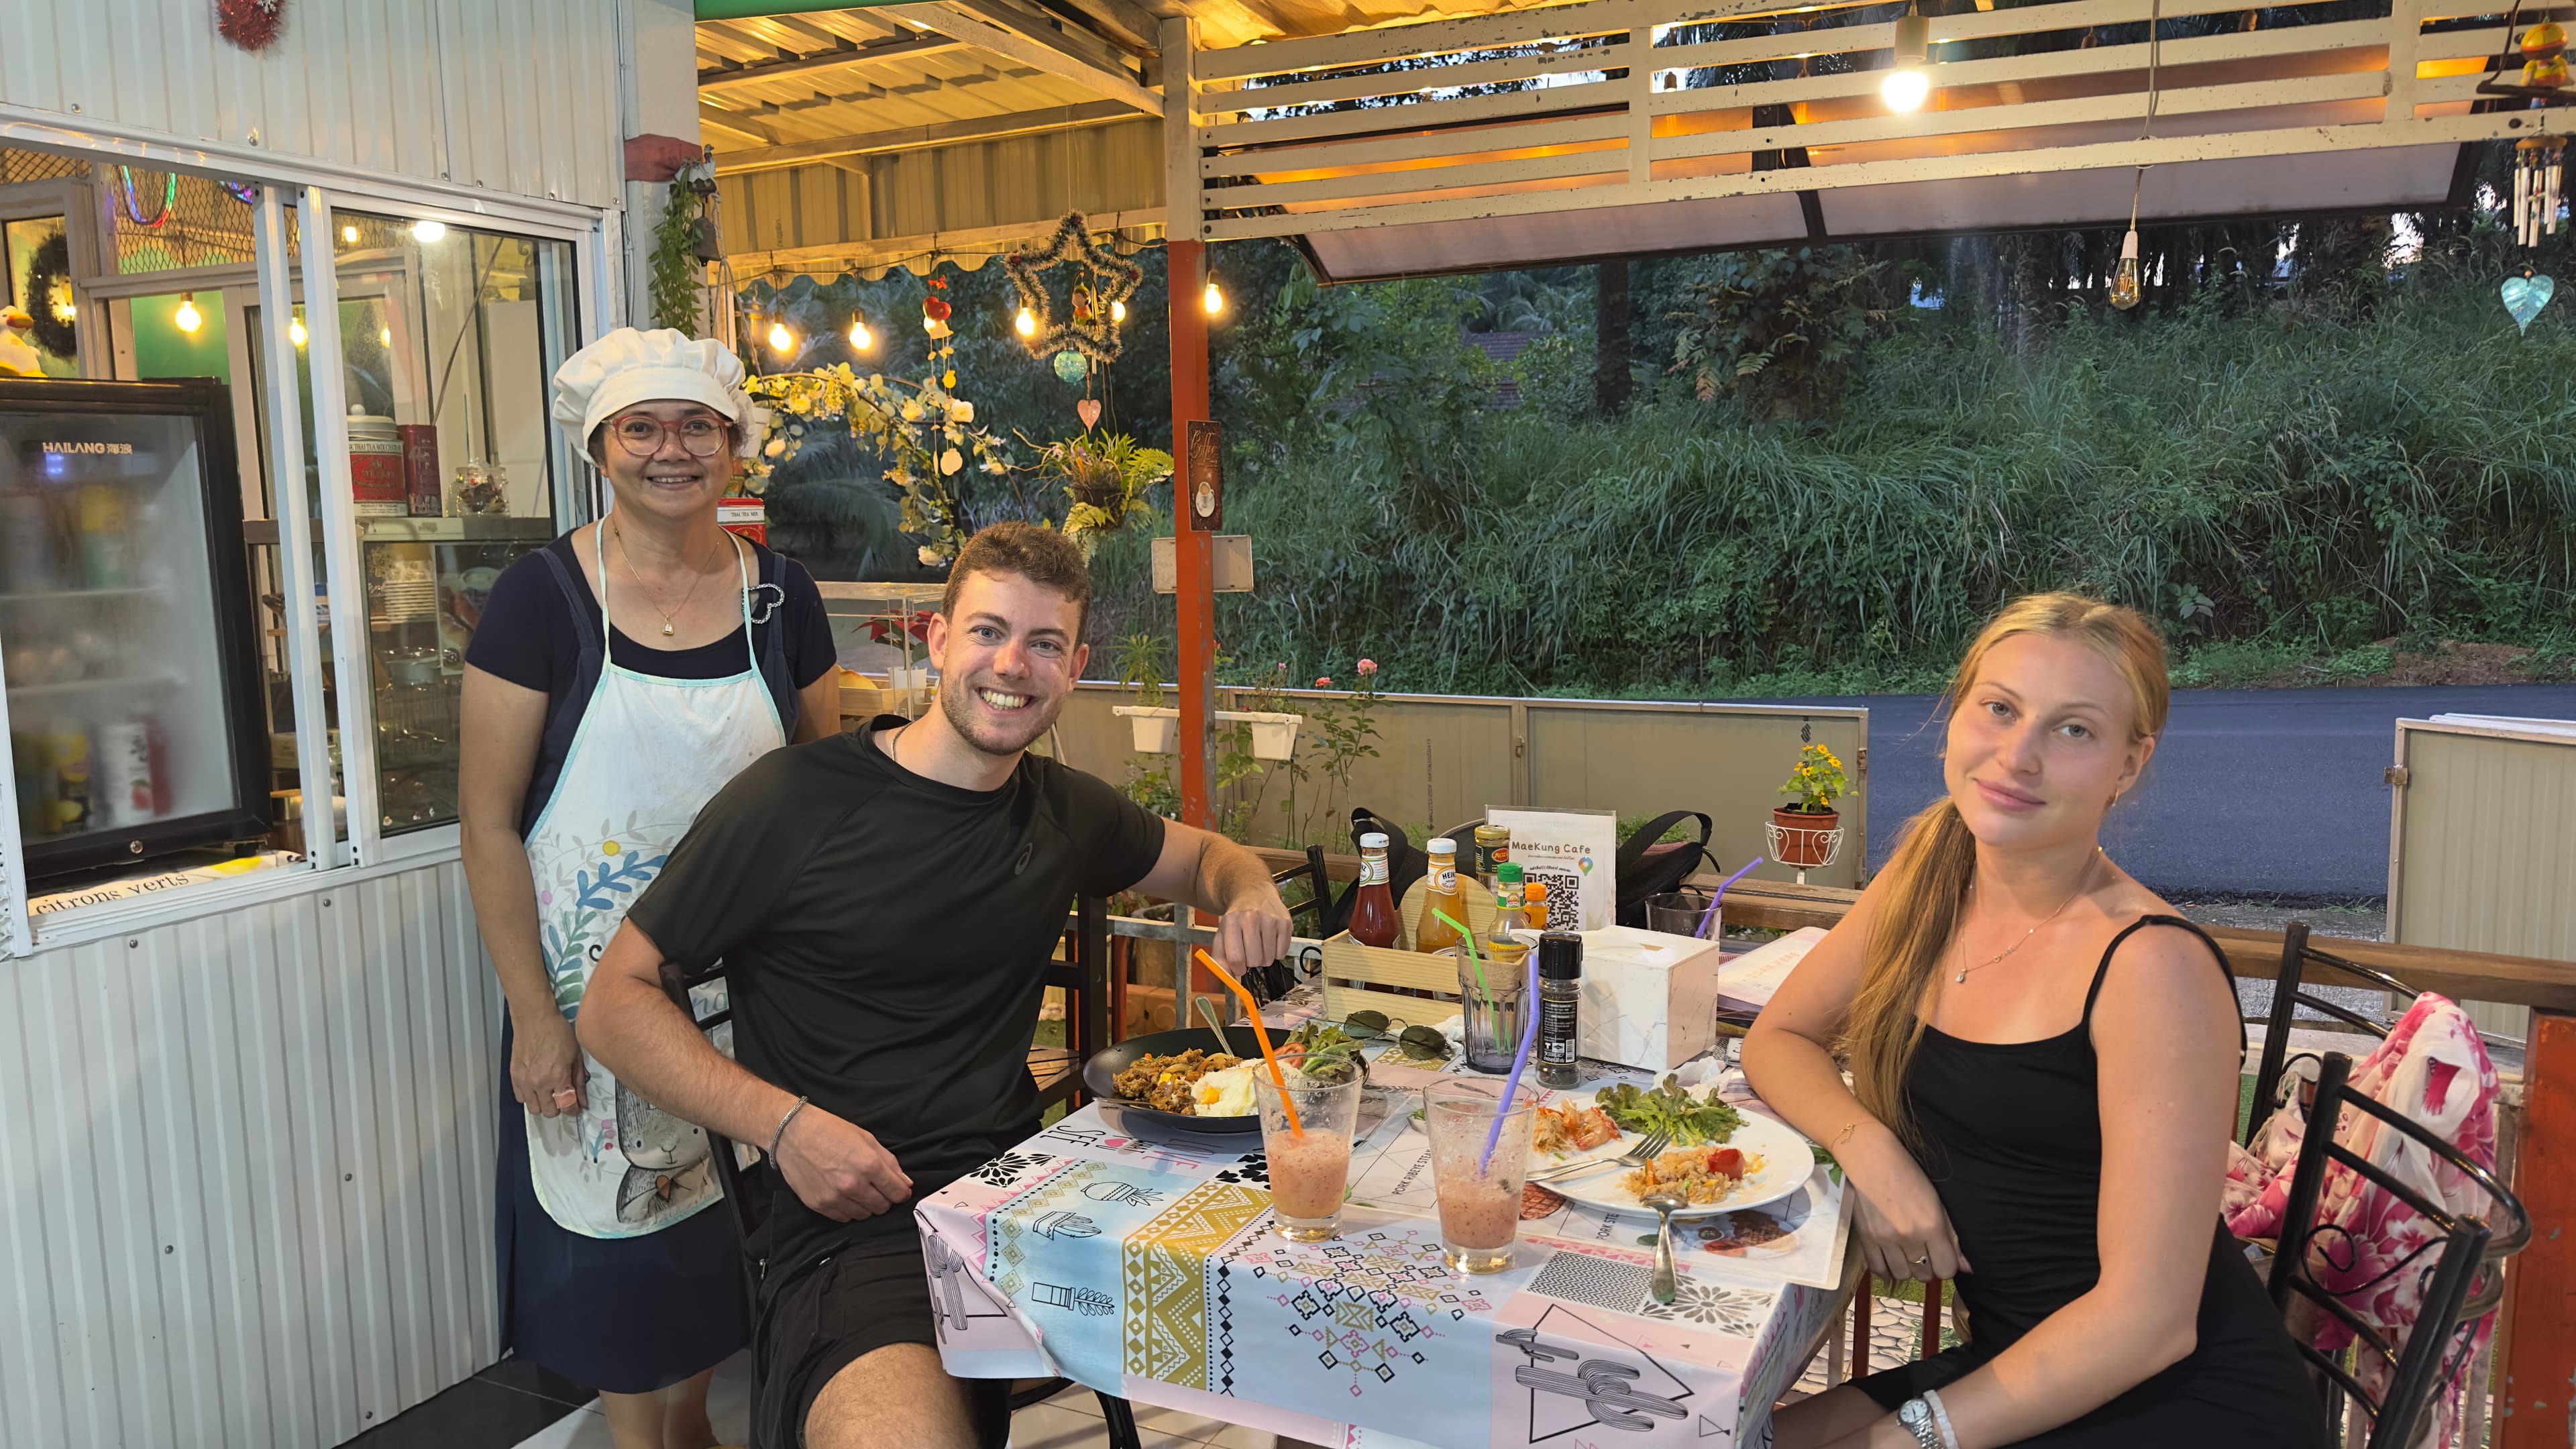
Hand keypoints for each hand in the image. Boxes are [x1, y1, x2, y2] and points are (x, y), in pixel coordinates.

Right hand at [511, 1009, 585, 1117]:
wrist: (535, 1019)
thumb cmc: (559, 1033)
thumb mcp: (576, 1056)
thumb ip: (579, 1081)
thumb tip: (583, 1101)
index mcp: (559, 1077)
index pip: (567, 1106)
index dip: (574, 1110)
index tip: (576, 1108)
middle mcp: (540, 1083)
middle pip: (549, 1112)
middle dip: (559, 1108)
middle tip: (562, 1097)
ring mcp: (525, 1081)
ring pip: (533, 1109)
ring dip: (543, 1105)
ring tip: (549, 1093)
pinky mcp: (514, 1077)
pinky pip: (520, 1098)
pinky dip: (529, 1097)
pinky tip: (535, 1087)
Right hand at [774, 1104, 915, 1221]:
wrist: (792, 1134)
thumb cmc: (830, 1130)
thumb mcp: (866, 1138)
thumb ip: (889, 1162)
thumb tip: (905, 1183)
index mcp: (868, 1164)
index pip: (897, 1193)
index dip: (901, 1192)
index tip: (899, 1190)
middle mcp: (853, 1185)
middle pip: (882, 1207)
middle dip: (885, 1199)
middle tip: (877, 1188)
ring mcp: (835, 1197)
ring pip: (864, 1215)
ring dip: (866, 1206)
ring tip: (859, 1190)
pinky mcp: (819, 1205)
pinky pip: (843, 1218)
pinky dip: (848, 1210)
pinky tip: (844, 1195)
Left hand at [1212, 891, 1294, 978]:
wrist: (1254, 893)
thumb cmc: (1237, 918)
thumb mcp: (1222, 934)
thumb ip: (1220, 957)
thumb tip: (1227, 977)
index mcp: (1232, 922)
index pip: (1236, 959)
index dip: (1237, 969)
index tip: (1239, 967)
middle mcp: (1251, 918)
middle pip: (1254, 961)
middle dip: (1251, 962)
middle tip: (1250, 951)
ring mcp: (1271, 920)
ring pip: (1269, 959)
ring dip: (1264, 958)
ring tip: (1260, 944)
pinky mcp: (1285, 923)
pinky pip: (1282, 953)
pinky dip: (1276, 952)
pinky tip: (1270, 940)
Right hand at [1850, 1157, 1970, 1282]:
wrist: (1871, 1159)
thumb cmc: (1909, 1173)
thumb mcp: (1938, 1201)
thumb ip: (1952, 1236)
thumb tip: (1967, 1268)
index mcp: (1931, 1226)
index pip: (1947, 1270)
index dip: (1947, 1265)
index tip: (1942, 1254)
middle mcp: (1909, 1238)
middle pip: (1925, 1275)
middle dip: (1928, 1267)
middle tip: (1924, 1251)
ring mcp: (1885, 1240)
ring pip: (1902, 1275)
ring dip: (1907, 1268)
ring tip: (1906, 1253)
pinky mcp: (1866, 1238)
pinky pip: (1878, 1270)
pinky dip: (1887, 1269)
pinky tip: (1890, 1259)